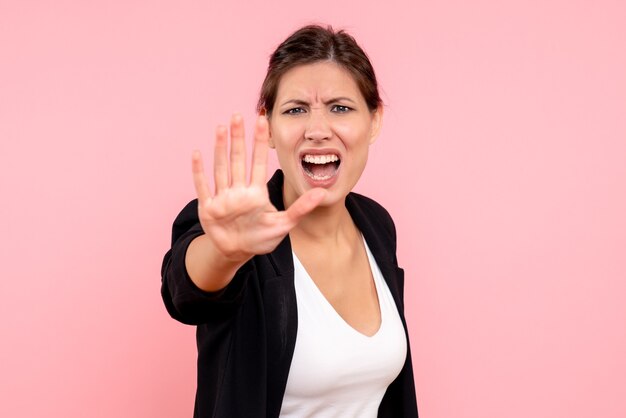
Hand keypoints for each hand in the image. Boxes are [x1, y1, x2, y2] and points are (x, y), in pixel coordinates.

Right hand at [192, 114, 325, 263]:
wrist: (237, 253)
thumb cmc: (260, 238)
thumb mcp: (284, 224)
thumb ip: (301, 208)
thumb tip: (322, 193)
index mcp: (256, 192)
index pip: (259, 162)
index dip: (260, 142)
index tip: (262, 121)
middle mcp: (239, 190)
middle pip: (239, 159)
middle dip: (239, 138)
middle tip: (238, 115)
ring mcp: (223, 197)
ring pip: (222, 168)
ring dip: (220, 149)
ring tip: (221, 128)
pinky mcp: (209, 208)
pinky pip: (203, 187)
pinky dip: (199, 172)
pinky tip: (197, 154)